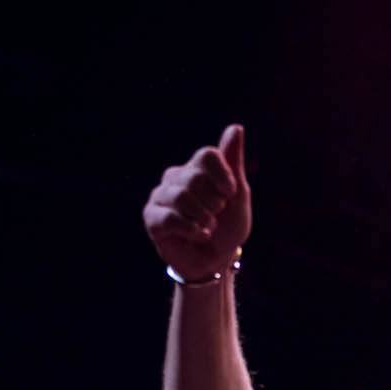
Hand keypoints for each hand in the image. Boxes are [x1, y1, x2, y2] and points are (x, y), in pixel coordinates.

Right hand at [142, 124, 251, 280]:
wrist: (215, 261)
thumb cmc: (227, 228)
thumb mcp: (238, 196)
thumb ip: (233, 163)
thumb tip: (235, 127)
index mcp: (197, 168)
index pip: (207, 155)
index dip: (223, 176)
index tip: (230, 194)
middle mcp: (175, 177)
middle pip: (195, 176)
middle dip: (214, 202)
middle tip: (215, 216)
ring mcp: (160, 196)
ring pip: (182, 197)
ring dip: (203, 218)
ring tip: (208, 228)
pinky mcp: (151, 218)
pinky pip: (170, 218)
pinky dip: (191, 229)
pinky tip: (199, 235)